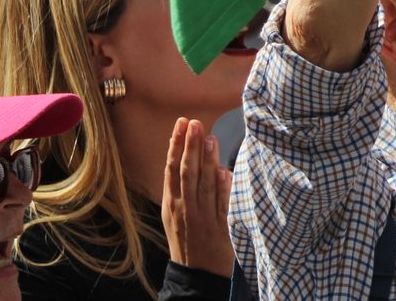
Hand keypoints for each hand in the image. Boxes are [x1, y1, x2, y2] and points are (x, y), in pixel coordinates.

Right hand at [162, 117, 233, 277]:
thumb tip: (203, 161)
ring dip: (206, 160)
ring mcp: (201, 217)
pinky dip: (221, 188)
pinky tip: (223, 171)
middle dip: (190, 146)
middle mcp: (184, 208)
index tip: (181, 124)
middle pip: (186, 173)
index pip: (172, 169)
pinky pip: (220, 205)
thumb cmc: (188, 238)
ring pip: (203, 184)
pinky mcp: (218, 227)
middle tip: (194, 123)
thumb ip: (187, 189)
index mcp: (172, 204)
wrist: (196, 272)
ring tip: (210, 137)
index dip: (176, 146)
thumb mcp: (178, 213)